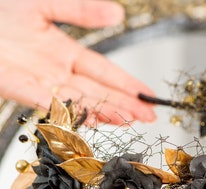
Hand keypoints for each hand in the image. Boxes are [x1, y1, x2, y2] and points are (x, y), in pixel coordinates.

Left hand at [0, 0, 155, 123]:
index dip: (128, 84)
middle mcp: (56, 71)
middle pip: (98, 91)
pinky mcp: (16, 86)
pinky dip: (69, 110)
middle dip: (125, 104)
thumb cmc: (1, 10)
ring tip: (129, 120)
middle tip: (150, 116)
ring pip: (79, 101)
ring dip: (105, 111)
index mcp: (65, 52)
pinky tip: (90, 118)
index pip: (105, 72)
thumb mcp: (46, 4)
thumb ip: (82, 10)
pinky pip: (46, 100)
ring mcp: (38, 81)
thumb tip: (118, 14)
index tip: (148, 96)